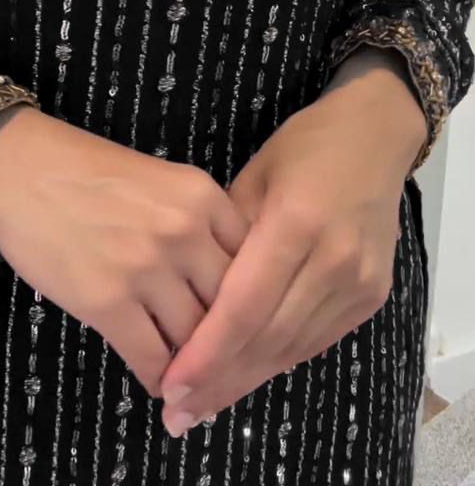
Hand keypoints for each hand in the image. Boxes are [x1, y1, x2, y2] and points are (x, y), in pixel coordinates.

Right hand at [0, 103, 248, 398]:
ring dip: (194, 366)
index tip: (250, 327)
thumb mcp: (162, 183)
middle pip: (232, 307)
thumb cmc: (86, 172)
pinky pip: (152, 359)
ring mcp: (147, 267)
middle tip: (226, 365)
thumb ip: (200, 227)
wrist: (18, 167)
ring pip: (196, 340)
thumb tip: (228, 289)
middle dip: (229, 342)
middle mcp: (184, 231)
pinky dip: (159, 378)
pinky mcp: (107, 301)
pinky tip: (158, 382)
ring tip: (192, 379)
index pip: (255, 266)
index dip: (254, 303)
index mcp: (203, 196)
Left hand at [157, 50, 427, 434]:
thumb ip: (224, 239)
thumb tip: (186, 296)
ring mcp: (358, 281)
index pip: (244, 306)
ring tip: (203, 403)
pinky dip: (278, 359)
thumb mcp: (252, 178)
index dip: (206, 352)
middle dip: (219, 379)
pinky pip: (316, 340)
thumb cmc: (304, 147)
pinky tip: (245, 374)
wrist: (375, 137)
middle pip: (268, 338)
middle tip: (177, 410)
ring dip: (247, 379)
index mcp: (296, 223)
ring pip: (293, 348)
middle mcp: (333, 259)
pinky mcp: (371, 295)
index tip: (171, 383)